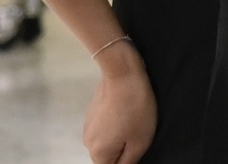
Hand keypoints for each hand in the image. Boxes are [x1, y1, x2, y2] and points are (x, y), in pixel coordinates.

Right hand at [83, 40, 156, 163]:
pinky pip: (106, 129)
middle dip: (124, 151)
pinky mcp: (92, 112)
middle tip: (138, 136)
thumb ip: (128, 162)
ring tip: (135, 123)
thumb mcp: (139, 143)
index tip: (135, 147)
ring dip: (121, 138)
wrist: (123, 72)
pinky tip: (128, 114)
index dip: (127, 161)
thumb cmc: (135, 108)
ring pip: (108, 143)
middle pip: (109, 158)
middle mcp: (88, 142)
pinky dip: (117, 126)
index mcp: (98, 153)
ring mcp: (88, 125)